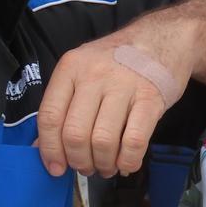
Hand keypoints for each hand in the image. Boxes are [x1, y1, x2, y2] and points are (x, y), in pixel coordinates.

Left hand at [37, 25, 195, 178]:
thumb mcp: (84, 71)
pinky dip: (128, 161)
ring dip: (103, 164)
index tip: (56, 168)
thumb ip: (62, 106)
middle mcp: (94, 74)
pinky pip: (134, 141)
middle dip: (79, 161)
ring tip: (107, 166)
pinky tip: (127, 163)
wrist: (163, 38)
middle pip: (75, 134)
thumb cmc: (118, 60)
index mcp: (71, 67)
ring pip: (102, 141)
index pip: (49, 116)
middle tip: (86, 167)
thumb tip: (42, 148)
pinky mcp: (151, 98)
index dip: (49, 150)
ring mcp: (124, 85)